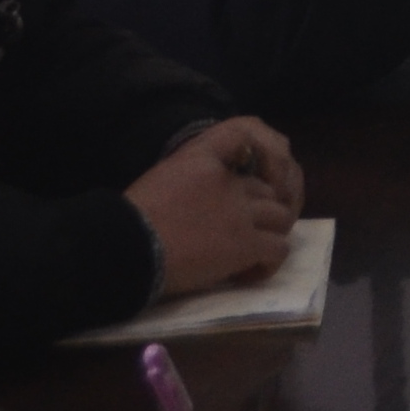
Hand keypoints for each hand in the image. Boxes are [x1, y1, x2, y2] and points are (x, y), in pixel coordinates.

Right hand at [126, 115, 305, 296]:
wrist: (128, 246)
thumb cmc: (132, 219)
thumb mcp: (161, 178)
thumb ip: (191, 180)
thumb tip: (201, 200)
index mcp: (204, 160)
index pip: (242, 138)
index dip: (251, 161)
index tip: (242, 185)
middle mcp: (231, 182)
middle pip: (266, 191)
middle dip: (259, 212)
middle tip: (241, 235)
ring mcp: (242, 213)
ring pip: (281, 218)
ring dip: (268, 236)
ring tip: (249, 256)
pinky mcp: (247, 244)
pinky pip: (279, 250)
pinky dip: (269, 263)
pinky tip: (248, 273)